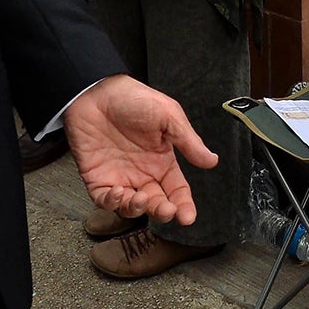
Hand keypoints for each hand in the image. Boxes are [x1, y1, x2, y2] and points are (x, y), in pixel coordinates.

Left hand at [63, 75, 217, 224]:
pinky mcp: (98, 179)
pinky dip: (113, 203)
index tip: (187, 217)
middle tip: (166, 210)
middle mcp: (143, 173)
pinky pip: (106, 201)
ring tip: (141, 199)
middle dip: (163, 212)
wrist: (96, 91)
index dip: (184, 206)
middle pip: (157, 204)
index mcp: (162, 161)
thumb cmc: (133, 98)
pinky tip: (119, 193)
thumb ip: (188, 141)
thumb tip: (212, 161)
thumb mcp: (168, 115)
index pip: (177, 191)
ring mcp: (120, 177)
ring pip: (132, 208)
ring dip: (138, 209)